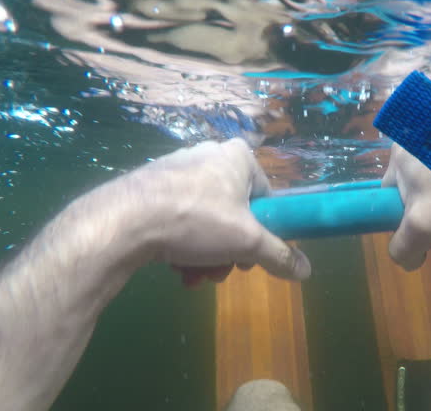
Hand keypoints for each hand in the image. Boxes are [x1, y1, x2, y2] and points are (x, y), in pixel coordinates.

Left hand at [108, 138, 310, 281]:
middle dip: (229, 249)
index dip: (264, 229)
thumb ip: (279, 255)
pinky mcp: (150, 186)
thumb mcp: (248, 243)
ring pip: (205, 220)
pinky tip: (175, 268)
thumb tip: (306, 271)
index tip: (251, 255)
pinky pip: (179, 217)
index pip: (265, 195)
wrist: (124, 222)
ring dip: (206, 254)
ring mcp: (176, 169)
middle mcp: (208, 155)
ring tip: (194, 275)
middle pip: (234, 212)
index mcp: (237, 156)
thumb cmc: (197, 220)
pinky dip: (181, 244)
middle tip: (221, 270)